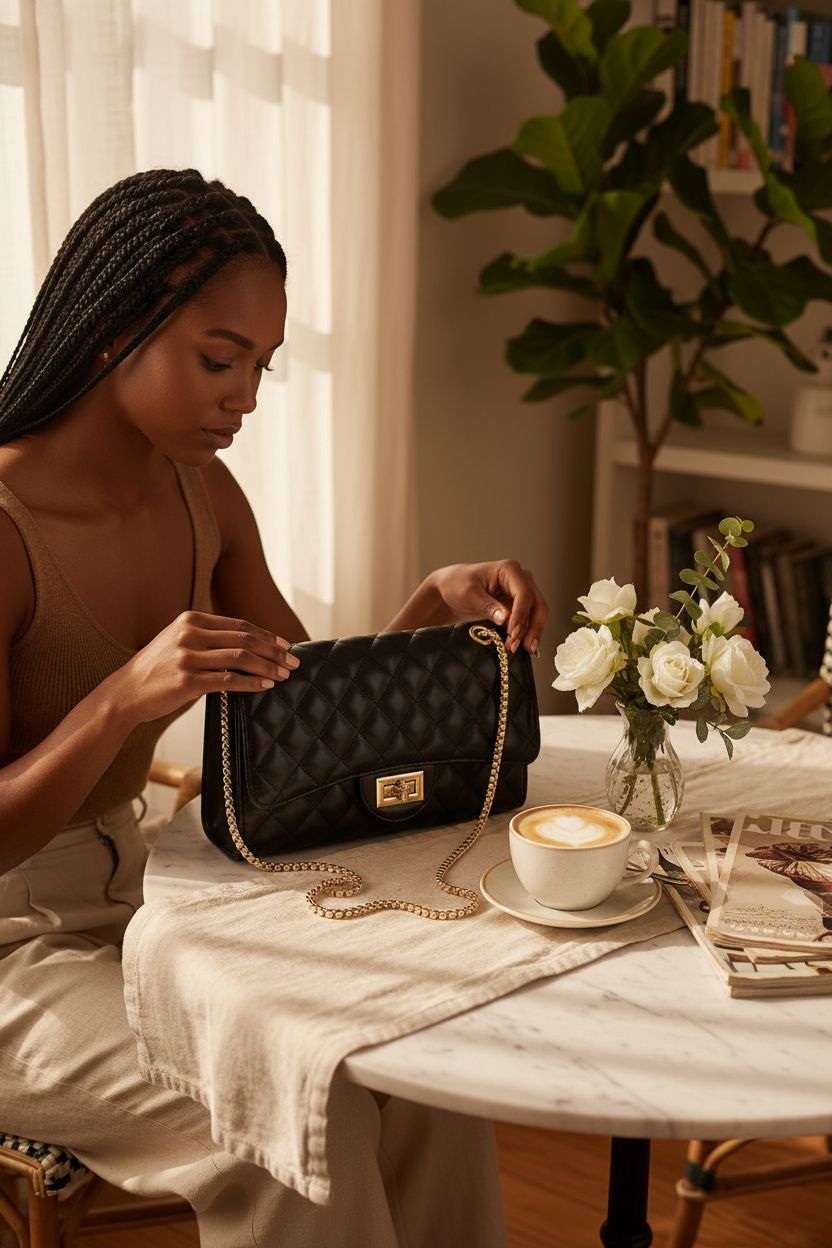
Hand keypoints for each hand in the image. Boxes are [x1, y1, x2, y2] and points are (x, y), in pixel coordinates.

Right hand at [113, 611, 299, 722]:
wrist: (125, 692)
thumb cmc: (158, 669)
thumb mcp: (179, 641)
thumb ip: (208, 636)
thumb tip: (250, 644)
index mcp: (190, 619)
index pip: (240, 625)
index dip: (267, 635)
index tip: (287, 645)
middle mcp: (189, 634)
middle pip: (245, 639)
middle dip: (274, 651)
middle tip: (293, 662)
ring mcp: (187, 657)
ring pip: (240, 658)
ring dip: (268, 667)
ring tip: (284, 674)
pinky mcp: (186, 681)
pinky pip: (228, 680)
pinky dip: (251, 683)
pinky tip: (265, 686)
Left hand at [431, 561, 547, 653]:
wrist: (450, 590)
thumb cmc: (457, 584)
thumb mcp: (469, 594)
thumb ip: (489, 606)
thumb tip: (506, 619)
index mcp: (510, 569)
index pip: (524, 594)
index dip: (521, 615)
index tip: (513, 633)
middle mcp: (521, 580)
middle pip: (537, 605)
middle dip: (533, 627)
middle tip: (525, 646)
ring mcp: (521, 593)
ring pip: (536, 615)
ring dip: (529, 633)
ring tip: (515, 648)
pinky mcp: (518, 607)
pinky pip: (528, 622)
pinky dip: (525, 634)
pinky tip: (519, 646)